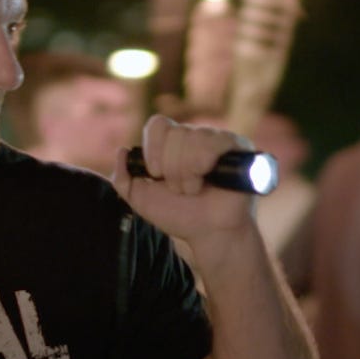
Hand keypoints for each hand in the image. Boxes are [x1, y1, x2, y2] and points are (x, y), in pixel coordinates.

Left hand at [114, 116, 256, 247]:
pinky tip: (211, 182)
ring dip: (188, 173)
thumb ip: (123, 180)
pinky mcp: (237, 146)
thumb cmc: (179, 216)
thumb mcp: (141, 201)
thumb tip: (122, 151)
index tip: (155, 174)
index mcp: (172, 144)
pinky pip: (214, 142)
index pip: (158, 124)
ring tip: (195, 189)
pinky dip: (204, 167)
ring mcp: (217, 139)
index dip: (153, 148)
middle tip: (181, 189)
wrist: (209, 233)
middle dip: (171, 169)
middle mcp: (195, 137)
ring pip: (193, 138)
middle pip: (175, 133)